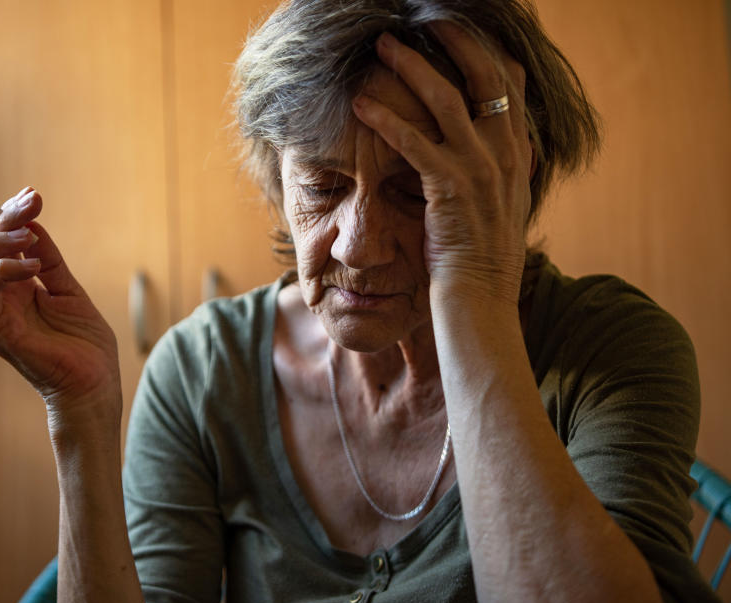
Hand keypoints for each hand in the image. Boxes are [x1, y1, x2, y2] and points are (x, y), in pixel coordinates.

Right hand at [0, 187, 121, 435]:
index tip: (32, 195)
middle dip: (0, 219)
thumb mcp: (69, 291)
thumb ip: (50, 259)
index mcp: (12, 292)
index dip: (9, 216)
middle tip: (31, 203)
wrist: (95, 387)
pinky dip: (4, 269)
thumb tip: (33, 223)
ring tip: (28, 234)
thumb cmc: (85, 347)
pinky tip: (35, 265)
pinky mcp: (0, 334)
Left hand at [352, 23, 533, 303]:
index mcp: (518, 155)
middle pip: (485, 76)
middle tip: (427, 19)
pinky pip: (414, 142)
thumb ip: (499, 170)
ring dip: (412, 68)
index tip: (461, 30)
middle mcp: (505, 154)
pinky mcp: (449, 188)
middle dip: (454, 41)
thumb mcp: (501, 205)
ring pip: (446, 99)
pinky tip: (361, 106)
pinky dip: (386, 119)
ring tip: (383, 47)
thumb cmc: (481, 257)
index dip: (487, 51)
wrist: (481, 298)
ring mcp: (480, 170)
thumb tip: (493, 146)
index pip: (511, 86)